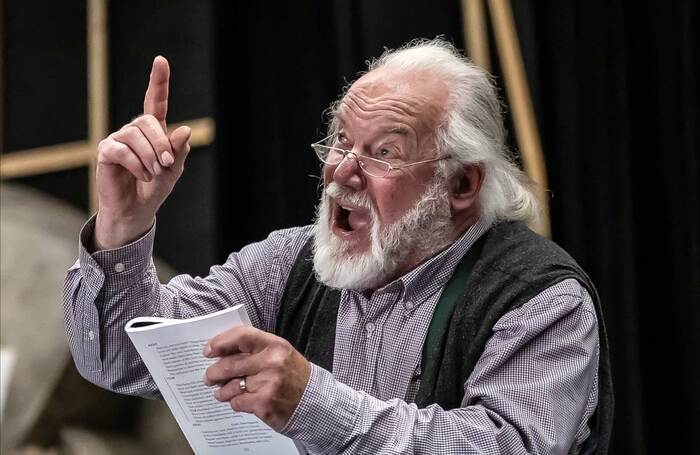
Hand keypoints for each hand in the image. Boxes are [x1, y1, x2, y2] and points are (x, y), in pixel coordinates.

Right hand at [93, 56, 191, 249]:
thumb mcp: (173, 170)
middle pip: (148, 121)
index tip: (160, 60)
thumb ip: (178, 151)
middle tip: (166, 164)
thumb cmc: (155, 188)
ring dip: (150, 157)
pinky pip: (122, 150)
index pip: (156, 101)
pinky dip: (136, 164)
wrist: (136, 210)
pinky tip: (141, 175)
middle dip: (161, 143)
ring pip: (135, 135)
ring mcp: (118, 139)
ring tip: (153, 173)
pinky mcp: (106, 151)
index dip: (158, 81)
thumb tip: (185, 130)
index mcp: (154, 131)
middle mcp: (135, 130)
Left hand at [203, 327, 310, 431]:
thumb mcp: (280, 354)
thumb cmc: (293, 375)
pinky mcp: (264, 404)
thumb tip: (222, 352)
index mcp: (274, 345)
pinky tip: (239, 401)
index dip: (220, 342)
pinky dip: (235, 402)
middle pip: (230, 364)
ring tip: (221, 392)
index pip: (241, 336)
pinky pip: (237, 402)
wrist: (314, 401)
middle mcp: (272, 362)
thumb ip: (255, 350)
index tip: (208, 351)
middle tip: (209, 377)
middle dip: (214, 372)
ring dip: (221, 391)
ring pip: (230, 386)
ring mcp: (268, 383)